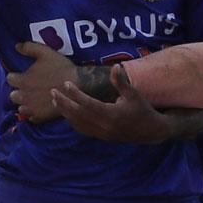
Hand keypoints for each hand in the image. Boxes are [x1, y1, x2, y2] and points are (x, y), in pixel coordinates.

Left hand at [7, 42, 78, 122]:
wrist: (78, 84)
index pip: (10, 79)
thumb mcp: (45, 52)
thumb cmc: (60, 67)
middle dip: (19, 91)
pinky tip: (41, 107)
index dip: (16, 76)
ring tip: (34, 99)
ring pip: (21, 108)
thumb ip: (28, 48)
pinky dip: (34, 113)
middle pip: (13, 96)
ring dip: (25, 103)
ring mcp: (32, 108)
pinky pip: (31, 118)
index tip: (23, 75)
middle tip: (29, 87)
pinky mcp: (41, 116)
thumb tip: (16, 46)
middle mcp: (24, 96)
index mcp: (23, 80)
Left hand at [50, 65, 175, 143]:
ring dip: (64, 112)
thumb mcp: (134, 94)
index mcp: (112, 114)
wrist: (150, 131)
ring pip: (77, 123)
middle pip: (78, 114)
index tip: (66, 84)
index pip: (88, 104)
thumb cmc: (142, 109)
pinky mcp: (101, 136)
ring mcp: (101, 133)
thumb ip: (122, 82)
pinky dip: (72, 121)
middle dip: (63, 103)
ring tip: (54, 101)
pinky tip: (66, 112)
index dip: (75, 94)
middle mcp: (104, 126)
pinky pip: (82, 129)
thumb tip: (115, 66)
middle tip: (52, 92)